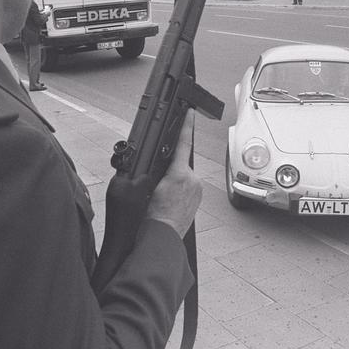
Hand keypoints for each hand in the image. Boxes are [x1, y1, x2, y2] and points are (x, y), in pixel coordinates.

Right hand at [147, 110, 201, 237]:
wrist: (163, 234)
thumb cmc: (153, 214)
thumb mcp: (150, 186)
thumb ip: (160, 171)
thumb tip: (162, 164)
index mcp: (178, 174)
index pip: (183, 143)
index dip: (186, 126)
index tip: (189, 113)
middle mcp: (191, 179)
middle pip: (180, 164)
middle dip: (172, 171)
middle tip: (161, 187)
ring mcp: (197, 188)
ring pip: (185, 176)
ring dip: (176, 182)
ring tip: (166, 198)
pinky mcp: (199, 197)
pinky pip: (189, 186)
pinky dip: (181, 190)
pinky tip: (173, 202)